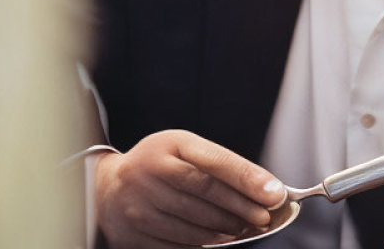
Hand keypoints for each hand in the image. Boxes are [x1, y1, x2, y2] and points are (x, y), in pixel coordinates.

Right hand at [94, 130, 286, 248]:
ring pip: (194, 223)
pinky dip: (203, 244)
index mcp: (169, 144)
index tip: (275, 193)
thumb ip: (218, 165)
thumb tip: (262, 188)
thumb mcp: (184, 150)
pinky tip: (219, 240)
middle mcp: (151, 172)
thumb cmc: (159, 164)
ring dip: (226, 229)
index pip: (214, 163)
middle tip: (265, 216)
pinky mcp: (135, 234)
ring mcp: (140, 205)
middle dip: (241, 207)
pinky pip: (178, 244)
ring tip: (244, 228)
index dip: (247, 178)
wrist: (109, 188)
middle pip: (206, 194)